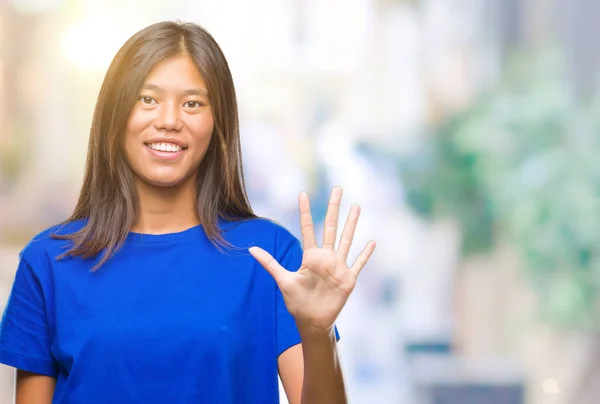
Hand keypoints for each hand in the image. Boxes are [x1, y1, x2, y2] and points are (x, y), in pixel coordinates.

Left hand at [249, 186, 375, 332]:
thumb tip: (251, 248)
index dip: (305, 212)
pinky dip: (365, 254)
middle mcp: (325, 258)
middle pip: (330, 227)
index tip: (302, 194)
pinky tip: (372, 242)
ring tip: (356, 206)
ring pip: (346, 240)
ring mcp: (338, 267)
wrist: (312, 321)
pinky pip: (358, 264)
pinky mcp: (348, 279)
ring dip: (352, 224)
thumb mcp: (283, 280)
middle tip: (337, 188)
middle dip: (334, 208)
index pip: (307, 229)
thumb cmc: (297, 302)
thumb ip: (270, 263)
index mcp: (310, 256)